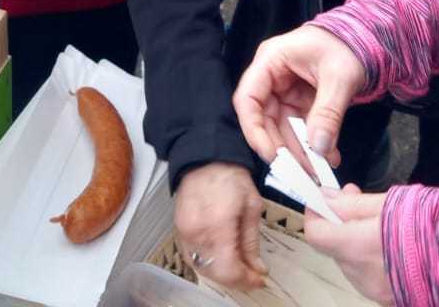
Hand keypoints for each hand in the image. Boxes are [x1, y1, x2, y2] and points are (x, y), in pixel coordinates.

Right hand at [174, 163, 267, 290]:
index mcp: (218, 225)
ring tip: (238, 267)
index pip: (229, 270)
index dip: (246, 280)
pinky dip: (208, 262)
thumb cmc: (230, 175)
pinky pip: (192, 257)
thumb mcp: (252, 206)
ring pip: (203, 268)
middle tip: (252, 274)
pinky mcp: (178, 229)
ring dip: (222, 273)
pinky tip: (221, 258)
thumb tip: (257, 268)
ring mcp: (184, 232)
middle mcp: (197, 232)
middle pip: (216, 273)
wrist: (204, 156)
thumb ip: (252, 241)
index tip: (260, 279)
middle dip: (237, 279)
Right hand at [231, 25, 366, 173]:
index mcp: (270, 61)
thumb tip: (319, 148)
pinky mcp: (300, 101)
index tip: (272, 155)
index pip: (248, 99)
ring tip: (320, 169)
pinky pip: (300, 128)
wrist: (366, 39)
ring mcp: (285, 91)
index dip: (254, 129)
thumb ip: (328, 112)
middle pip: (265, 119)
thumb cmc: (347, 45)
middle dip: (282, 147)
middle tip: (302, 171)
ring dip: (300, 151)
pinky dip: (313, 144)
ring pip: (283, 128)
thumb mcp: (339, 77)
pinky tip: (329, 157)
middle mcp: (272, 77)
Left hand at [305, 186, 391, 303]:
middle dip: (341, 227)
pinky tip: (393, 248)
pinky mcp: (389, 300)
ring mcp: (376, 292)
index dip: (315, 215)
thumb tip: (325, 198)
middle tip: (361, 205)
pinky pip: (369, 277)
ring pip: (352, 263)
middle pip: (335, 248)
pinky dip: (374, 262)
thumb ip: (352, 204)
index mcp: (357, 247)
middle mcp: (362, 275)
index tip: (323, 201)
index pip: (315, 235)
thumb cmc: (430, 228)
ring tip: (384, 228)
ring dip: (359, 245)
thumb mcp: (391, 204)